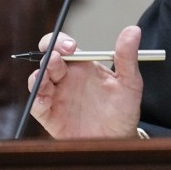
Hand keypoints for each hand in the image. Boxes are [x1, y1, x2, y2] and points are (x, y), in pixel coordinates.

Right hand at [28, 26, 143, 138]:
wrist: (119, 139)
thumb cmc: (123, 109)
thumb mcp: (129, 82)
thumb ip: (127, 57)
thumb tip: (133, 30)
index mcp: (83, 66)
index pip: (66, 47)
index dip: (63, 42)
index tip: (71, 47)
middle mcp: (67, 79)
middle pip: (48, 58)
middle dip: (48, 54)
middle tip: (56, 57)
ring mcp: (57, 96)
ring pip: (38, 80)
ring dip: (39, 75)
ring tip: (46, 74)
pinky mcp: (51, 116)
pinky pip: (37, 106)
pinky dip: (37, 101)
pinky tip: (44, 99)